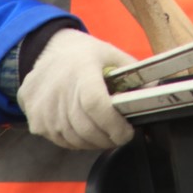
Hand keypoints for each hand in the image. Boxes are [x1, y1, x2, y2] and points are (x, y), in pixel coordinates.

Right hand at [17, 29, 135, 149]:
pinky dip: (76, 140)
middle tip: (119, 135)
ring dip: (94, 141)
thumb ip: (133, 75)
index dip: (114, 125)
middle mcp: (59, 90)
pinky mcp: (35, 120)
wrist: (46, 50)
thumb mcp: (111, 54)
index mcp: (82, 70)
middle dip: (109, 138)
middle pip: (87, 129)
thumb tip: (157, 92)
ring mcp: (44, 108)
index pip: (96, 105)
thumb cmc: (83, 54)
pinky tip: (83, 127)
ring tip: (103, 131)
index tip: (127, 132)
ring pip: (75, 140)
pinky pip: (62, 141)